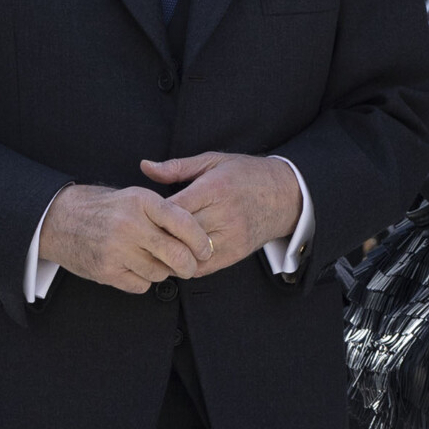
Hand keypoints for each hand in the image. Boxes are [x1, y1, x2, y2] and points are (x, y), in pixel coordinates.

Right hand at [39, 182, 208, 293]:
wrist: (58, 219)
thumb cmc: (103, 207)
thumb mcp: (134, 196)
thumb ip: (163, 212)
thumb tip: (195, 236)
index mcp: (141, 201)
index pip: (184, 223)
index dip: (200, 241)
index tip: (206, 250)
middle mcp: (130, 225)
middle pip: (176, 254)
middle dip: (189, 265)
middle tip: (190, 267)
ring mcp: (116, 249)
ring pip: (160, 272)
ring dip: (163, 271)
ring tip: (156, 262)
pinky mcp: (105, 270)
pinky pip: (140, 285)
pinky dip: (143, 281)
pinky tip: (136, 269)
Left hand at [139, 154, 304, 277]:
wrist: (285, 195)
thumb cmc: (246, 174)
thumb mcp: (214, 161)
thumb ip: (177, 167)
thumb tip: (145, 166)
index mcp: (216, 188)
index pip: (175, 208)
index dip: (154, 214)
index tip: (143, 214)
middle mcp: (224, 214)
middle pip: (179, 233)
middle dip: (157, 235)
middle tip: (142, 234)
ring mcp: (232, 236)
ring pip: (188, 254)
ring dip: (170, 253)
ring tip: (157, 247)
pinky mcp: (236, 253)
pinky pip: (202, 267)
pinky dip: (185, 264)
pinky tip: (177, 255)